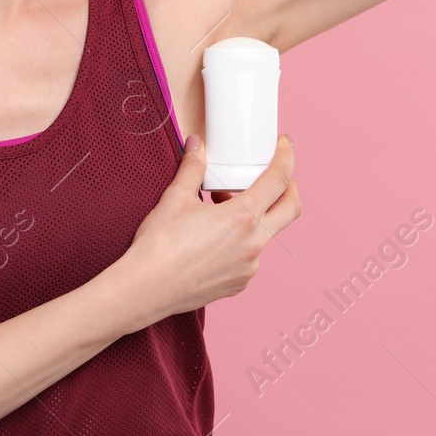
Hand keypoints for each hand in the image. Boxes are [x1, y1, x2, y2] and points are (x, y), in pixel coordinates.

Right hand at [118, 134, 299, 322]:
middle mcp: (253, 245)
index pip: (279, 180)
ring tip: (224, 205)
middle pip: (291, 209)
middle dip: (289, 187)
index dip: (286, 157)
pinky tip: (217, 236)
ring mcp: (249, 267)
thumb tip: (197, 145)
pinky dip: (243, 240)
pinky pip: (251, 255)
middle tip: (274, 174)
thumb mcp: (176, 198)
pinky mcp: (239, 283)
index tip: (284, 145)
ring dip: (257, 215)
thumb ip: (193, 168)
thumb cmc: (158, 245)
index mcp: (242, 218)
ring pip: (267, 233)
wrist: (144, 290)